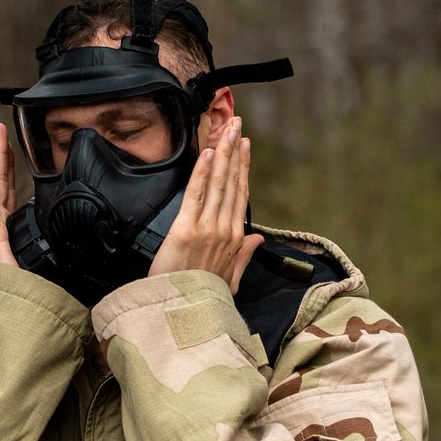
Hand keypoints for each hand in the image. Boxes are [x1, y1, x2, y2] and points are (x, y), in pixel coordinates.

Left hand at [149, 117, 262, 292]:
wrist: (182, 317)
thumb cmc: (201, 300)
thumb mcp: (229, 281)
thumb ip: (243, 256)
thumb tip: (258, 237)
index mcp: (234, 241)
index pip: (240, 196)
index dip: (243, 168)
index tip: (245, 146)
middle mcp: (224, 232)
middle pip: (232, 184)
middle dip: (235, 151)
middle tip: (237, 123)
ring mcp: (207, 229)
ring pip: (218, 184)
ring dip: (223, 153)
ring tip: (226, 127)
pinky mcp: (185, 230)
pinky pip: (196, 195)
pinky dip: (203, 172)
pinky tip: (209, 152)